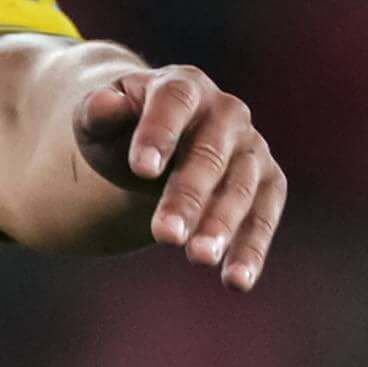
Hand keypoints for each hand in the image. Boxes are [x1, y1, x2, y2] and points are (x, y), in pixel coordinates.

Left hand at [74, 64, 287, 290]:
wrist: (158, 147)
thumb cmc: (123, 133)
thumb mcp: (98, 122)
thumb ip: (99, 113)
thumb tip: (105, 103)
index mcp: (182, 85)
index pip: (174, 103)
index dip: (159, 134)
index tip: (140, 170)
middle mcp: (226, 111)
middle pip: (208, 154)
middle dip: (187, 196)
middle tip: (164, 235)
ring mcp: (251, 147)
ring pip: (241, 187)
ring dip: (221, 225)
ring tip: (198, 258)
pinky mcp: (268, 182)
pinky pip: (264, 216)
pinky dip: (252, 248)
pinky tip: (237, 281)